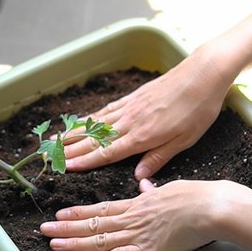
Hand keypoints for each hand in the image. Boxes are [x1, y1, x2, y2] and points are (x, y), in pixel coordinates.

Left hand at [39, 178, 251, 250]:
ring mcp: (138, 234)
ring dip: (74, 242)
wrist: (211, 207)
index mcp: (137, 203)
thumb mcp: (170, 188)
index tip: (61, 213)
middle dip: (66, 227)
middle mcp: (132, 218)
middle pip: (93, 223)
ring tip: (53, 243)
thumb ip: (154, 190)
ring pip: (99, 239)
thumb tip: (145, 185)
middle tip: (44, 229)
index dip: (79, 212)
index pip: (101, 208)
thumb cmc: (197, 197)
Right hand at [63, 51, 232, 179]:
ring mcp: (130, 107)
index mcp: (143, 136)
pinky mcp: (133, 96)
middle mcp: (130, 121)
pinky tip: (81, 120)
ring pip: (95, 123)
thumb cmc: (198, 109)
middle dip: (70, 148)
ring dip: (74, 133)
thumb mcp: (185, 140)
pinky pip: (106, 110)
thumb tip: (137, 177)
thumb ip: (158, 158)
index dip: (85, 161)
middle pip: (94, 138)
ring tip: (56, 140)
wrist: (202, 73)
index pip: (107, 153)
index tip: (66, 167)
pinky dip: (90, 117)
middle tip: (48, 155)